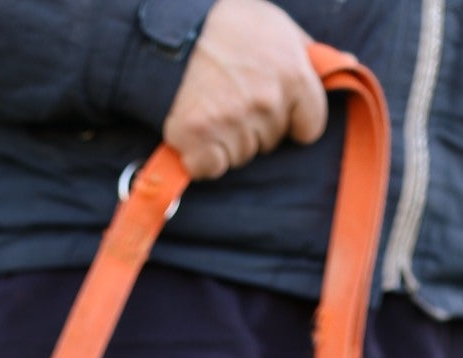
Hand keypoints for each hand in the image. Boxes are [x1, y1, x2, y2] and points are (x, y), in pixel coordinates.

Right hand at [163, 0, 327, 179]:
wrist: (173, 31)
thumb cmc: (230, 25)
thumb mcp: (278, 28)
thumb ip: (310, 54)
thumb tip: (348, 63)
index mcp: (294, 77)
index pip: (310, 127)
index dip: (292, 122)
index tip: (276, 112)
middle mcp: (266, 103)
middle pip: (270, 142)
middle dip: (255, 128)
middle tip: (232, 97)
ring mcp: (232, 123)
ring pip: (240, 156)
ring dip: (227, 141)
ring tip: (212, 107)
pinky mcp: (198, 140)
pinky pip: (209, 167)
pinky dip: (201, 157)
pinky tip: (197, 131)